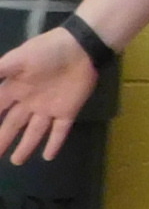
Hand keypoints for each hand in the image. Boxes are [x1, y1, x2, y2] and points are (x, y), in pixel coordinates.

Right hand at [0, 28, 98, 164]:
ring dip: (26, 146)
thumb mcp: (15, 60)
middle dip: (3, 139)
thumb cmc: (46, 51)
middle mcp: (29, 101)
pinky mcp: (68, 110)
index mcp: (15, 88)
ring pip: (34, 132)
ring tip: (16, 162)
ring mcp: (49, 107)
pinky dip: (55, 143)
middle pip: (13, 125)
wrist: (80, 47)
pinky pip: (60, 130)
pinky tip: (48, 156)